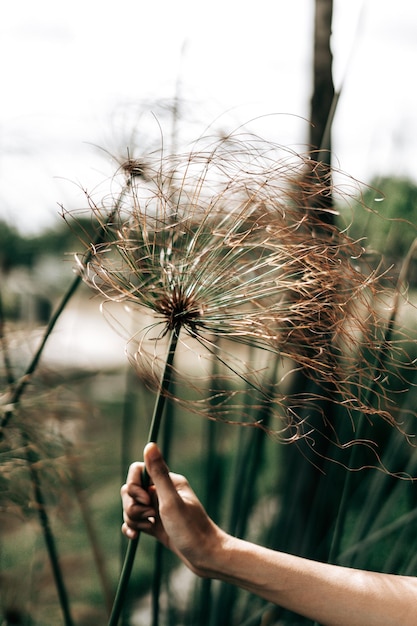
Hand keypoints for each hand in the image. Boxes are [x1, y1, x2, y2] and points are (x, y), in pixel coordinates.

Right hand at [121, 442, 225, 576]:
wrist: (205, 557)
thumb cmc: (191, 529)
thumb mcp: (171, 501)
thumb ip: (158, 473)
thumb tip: (150, 444)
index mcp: (168, 481)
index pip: (137, 471)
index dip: (134, 485)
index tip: (146, 499)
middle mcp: (162, 492)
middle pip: (130, 490)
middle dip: (132, 505)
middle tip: (149, 516)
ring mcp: (158, 509)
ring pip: (131, 506)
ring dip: (133, 518)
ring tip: (149, 528)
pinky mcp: (155, 525)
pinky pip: (135, 520)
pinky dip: (132, 527)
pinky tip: (135, 536)